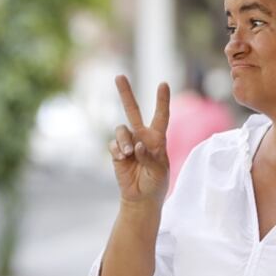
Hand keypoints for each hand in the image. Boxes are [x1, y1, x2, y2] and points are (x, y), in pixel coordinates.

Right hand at [110, 75, 169, 207]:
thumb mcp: (159, 171)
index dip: (161, 100)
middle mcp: (141, 137)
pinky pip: (113, 145)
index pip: (161, 116)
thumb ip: (149, 157)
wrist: (140, 198)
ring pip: (121, 130)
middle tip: (119, 76)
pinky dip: (117, 150)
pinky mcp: (116, 153)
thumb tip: (137, 145)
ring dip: (124, 140)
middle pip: (132, 111)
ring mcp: (128, 144)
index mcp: (157, 139)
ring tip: (128, 154)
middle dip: (125, 94)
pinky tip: (123, 159)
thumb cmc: (155, 183)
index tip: (162, 83)